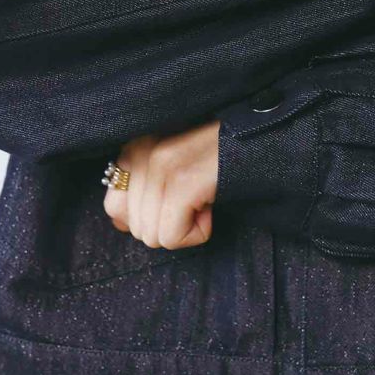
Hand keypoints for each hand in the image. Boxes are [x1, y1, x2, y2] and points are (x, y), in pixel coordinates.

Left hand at [103, 119, 220, 248]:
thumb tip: (121, 224)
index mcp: (134, 146)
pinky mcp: (181, 182)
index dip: (147, 216)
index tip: (178, 202)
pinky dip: (197, 233)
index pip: (114, 206)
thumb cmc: (219, 155)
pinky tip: (211, 206)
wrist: (260, 136)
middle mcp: (141, 152)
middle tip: (198, 196)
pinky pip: (171, 237)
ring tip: (206, 197)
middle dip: (170, 223)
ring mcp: (160, 165)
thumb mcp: (172, 163)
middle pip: (137, 227)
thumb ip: (142, 188)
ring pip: (153, 237)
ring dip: (186, 227)